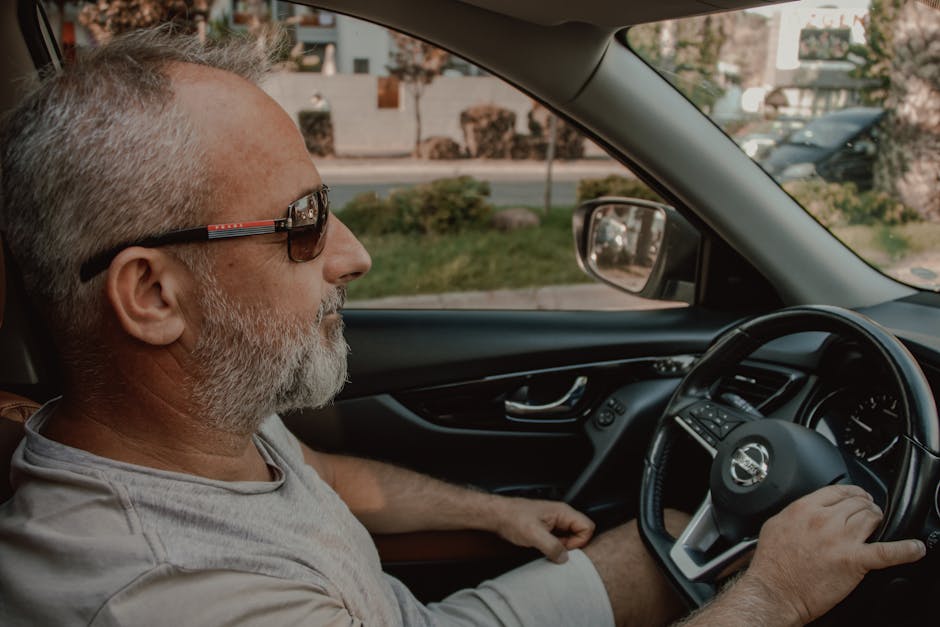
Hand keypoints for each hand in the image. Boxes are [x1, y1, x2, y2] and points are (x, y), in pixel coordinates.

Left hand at [489, 496, 594, 562]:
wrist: (497, 516)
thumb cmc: (512, 517)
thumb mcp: (533, 534)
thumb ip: (552, 546)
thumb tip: (564, 558)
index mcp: (562, 512)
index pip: (587, 527)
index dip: (580, 541)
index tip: (566, 549)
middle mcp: (561, 516)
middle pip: (580, 534)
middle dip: (572, 547)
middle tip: (557, 552)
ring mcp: (554, 523)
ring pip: (570, 539)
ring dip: (562, 549)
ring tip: (547, 550)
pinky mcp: (547, 530)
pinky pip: (559, 541)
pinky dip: (555, 549)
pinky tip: (544, 550)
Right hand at [742, 484, 925, 624]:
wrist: (774, 591)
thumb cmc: (772, 564)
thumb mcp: (775, 525)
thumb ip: (795, 513)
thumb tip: (808, 510)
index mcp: (804, 509)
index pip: (837, 490)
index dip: (852, 492)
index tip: (857, 497)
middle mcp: (824, 520)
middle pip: (857, 502)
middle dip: (866, 506)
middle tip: (868, 513)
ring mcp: (840, 540)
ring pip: (871, 518)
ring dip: (877, 520)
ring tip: (878, 525)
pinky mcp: (854, 561)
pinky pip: (887, 552)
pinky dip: (905, 550)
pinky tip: (913, 548)